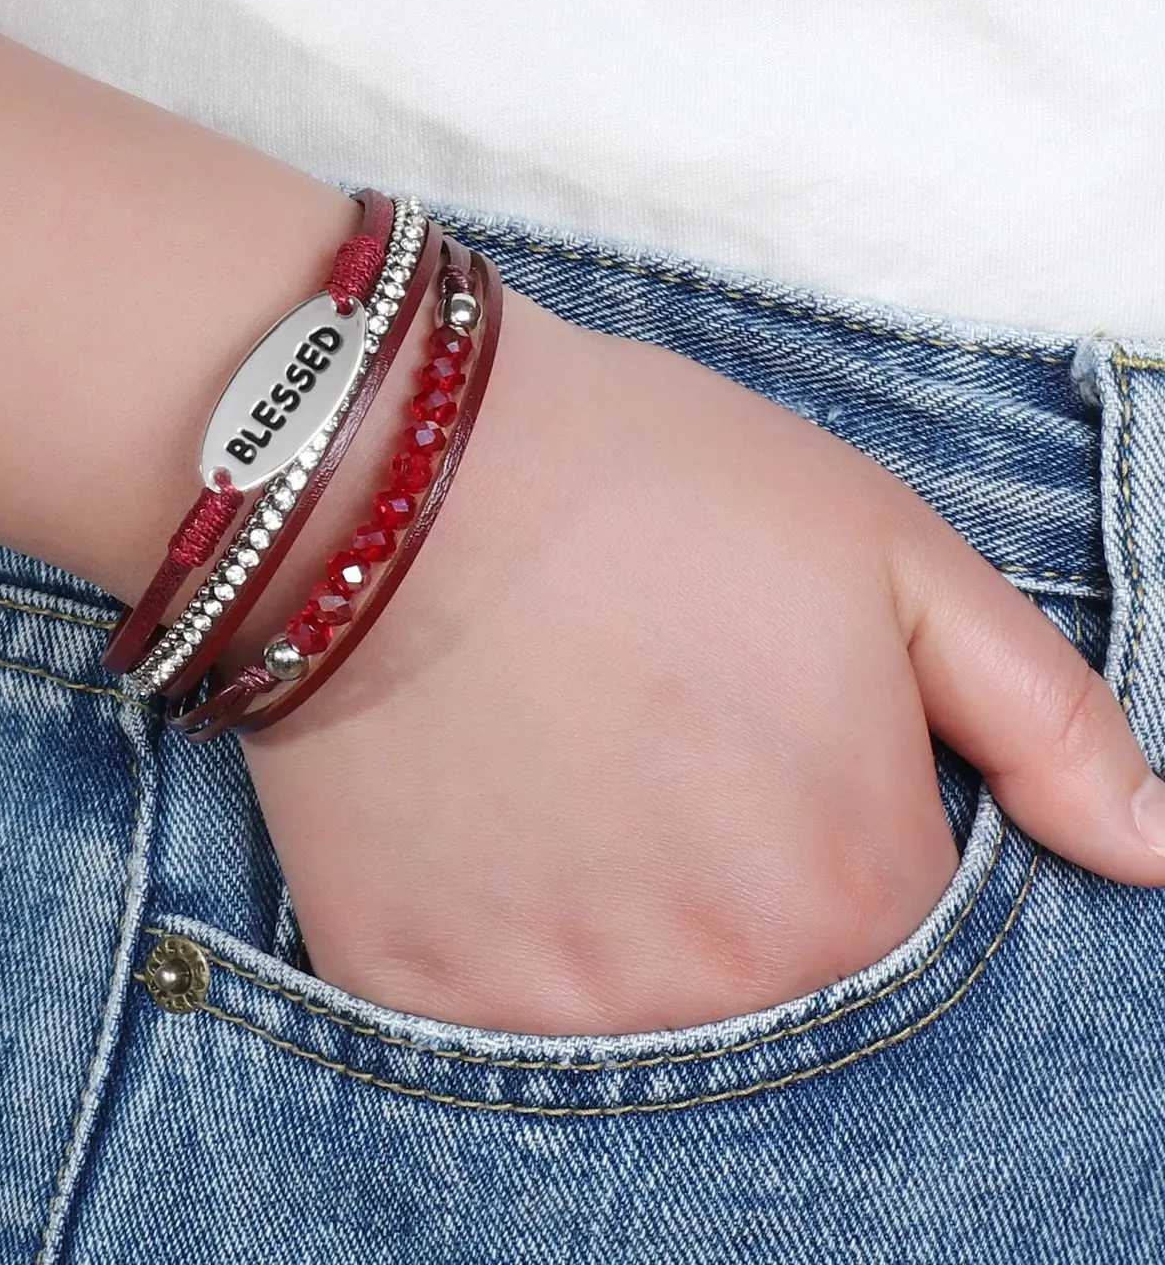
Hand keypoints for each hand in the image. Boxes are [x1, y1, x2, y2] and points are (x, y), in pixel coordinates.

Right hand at [238, 290, 1164, 1034]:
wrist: (394, 466)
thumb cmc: (650, 485)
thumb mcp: (888, 552)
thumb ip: (1045, 717)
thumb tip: (1148, 851)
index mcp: (854, 895)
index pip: (900, 934)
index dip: (831, 821)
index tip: (754, 736)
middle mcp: (716, 992)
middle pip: (764, 994)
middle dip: (725, 880)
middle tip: (646, 747)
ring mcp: (552, 1011)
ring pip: (625, 1016)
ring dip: (608, 913)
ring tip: (556, 769)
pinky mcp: (414, 993)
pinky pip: (485, 1017)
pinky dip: (489, 931)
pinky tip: (473, 816)